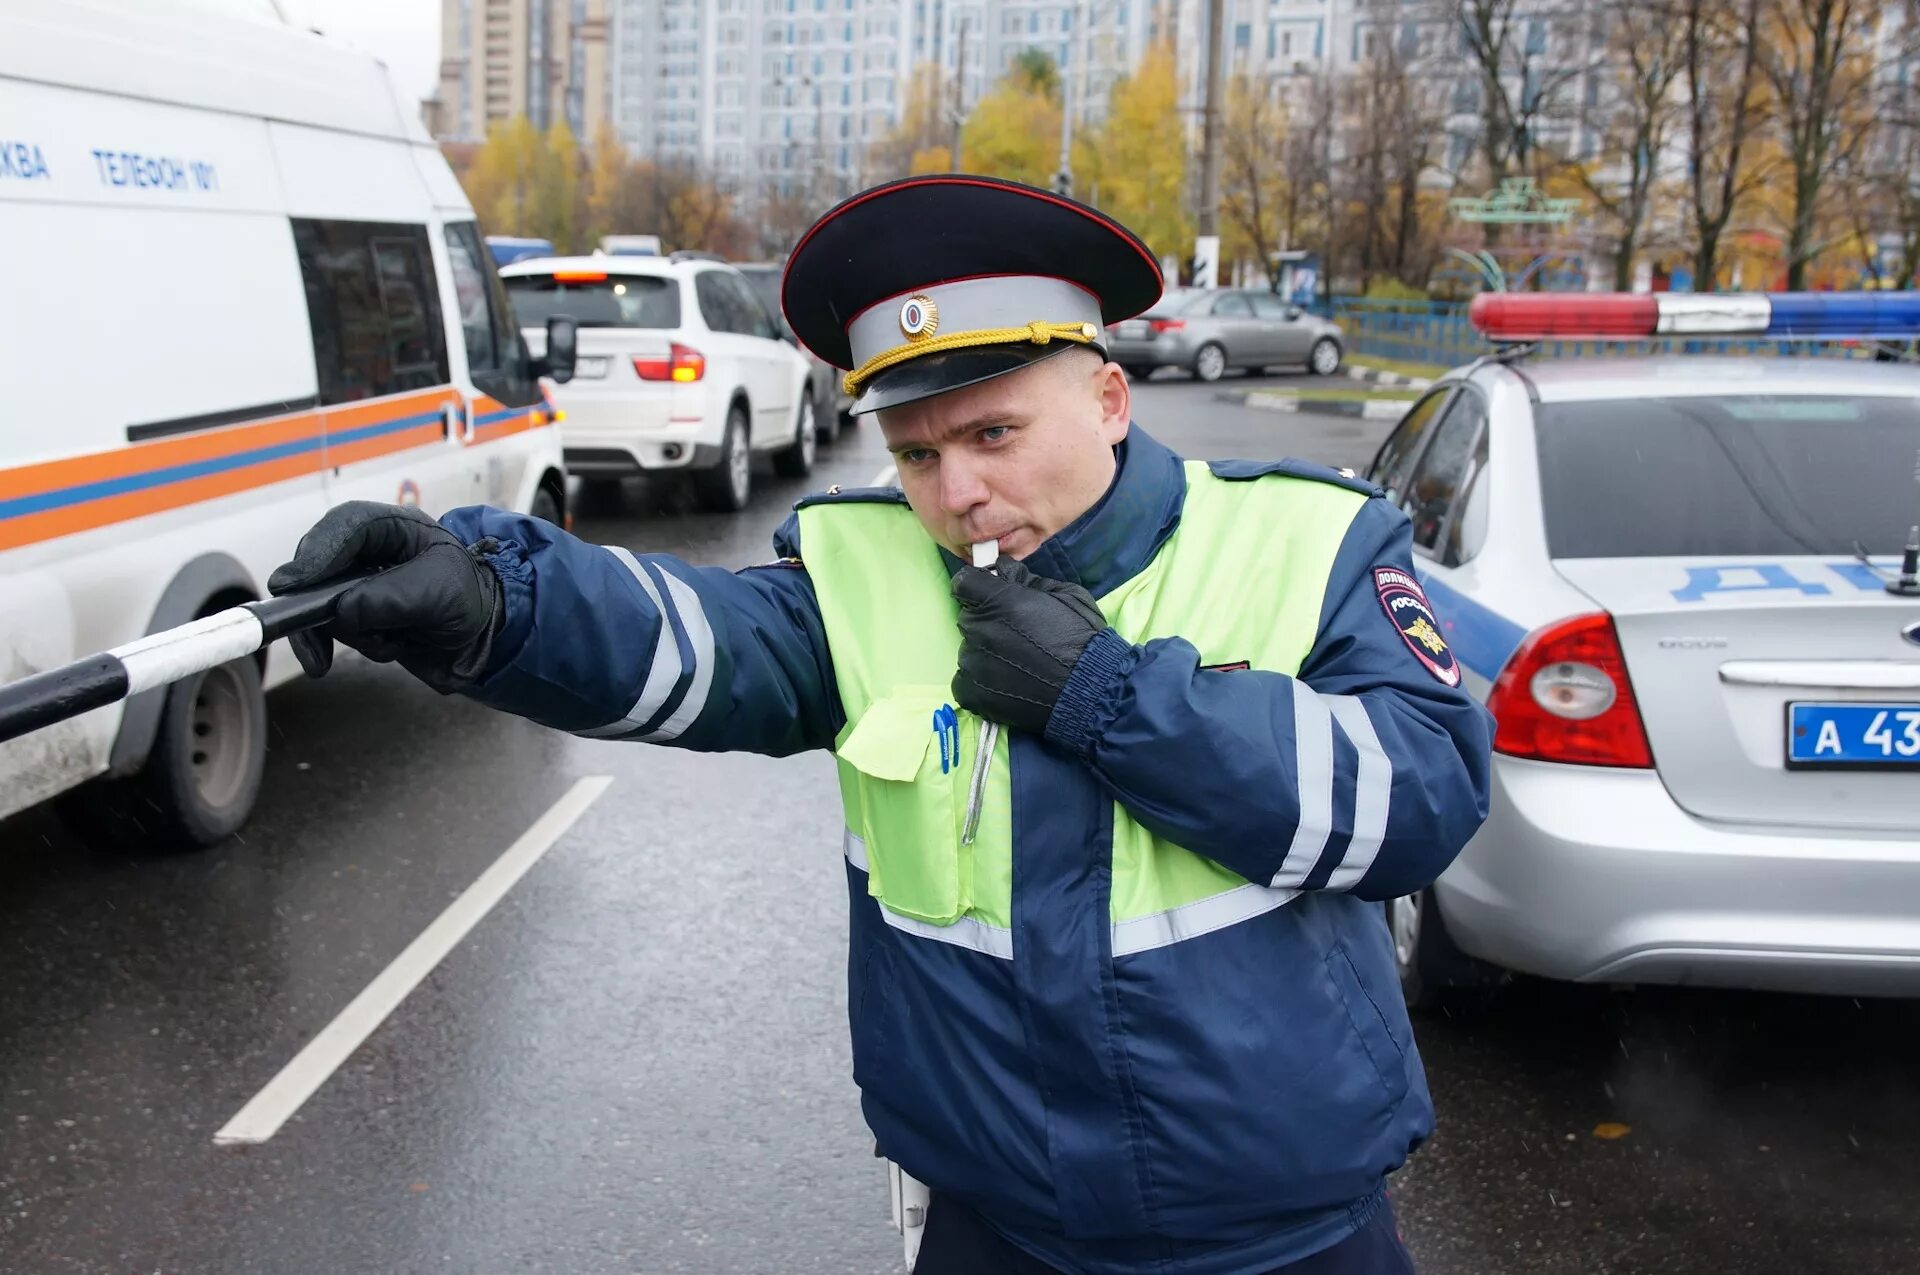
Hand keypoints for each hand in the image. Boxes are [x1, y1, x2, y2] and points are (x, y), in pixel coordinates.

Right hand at [267, 502, 502, 692]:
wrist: (490, 637)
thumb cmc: (471, 598)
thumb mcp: (437, 593)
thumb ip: (387, 599)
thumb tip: (341, 613)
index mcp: (395, 529)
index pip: (345, 526)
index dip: (315, 552)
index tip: (290, 584)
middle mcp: (372, 553)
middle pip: (320, 567)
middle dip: (316, 604)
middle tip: (306, 634)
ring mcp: (363, 586)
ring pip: (327, 607)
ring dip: (356, 632)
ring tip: (395, 641)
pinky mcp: (362, 616)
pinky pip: (343, 632)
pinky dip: (366, 645)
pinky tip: (396, 647)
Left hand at [951, 559, 1107, 735]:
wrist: (1090, 690)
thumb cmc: (1083, 638)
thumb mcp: (1065, 594)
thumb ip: (1027, 579)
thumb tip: (1003, 570)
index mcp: (998, 600)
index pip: (964, 583)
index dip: (978, 589)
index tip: (991, 597)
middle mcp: (979, 628)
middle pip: (969, 618)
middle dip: (988, 622)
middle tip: (1016, 637)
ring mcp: (972, 662)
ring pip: (969, 650)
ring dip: (986, 653)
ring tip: (1017, 665)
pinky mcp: (972, 692)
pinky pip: (965, 681)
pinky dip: (981, 682)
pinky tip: (1006, 684)